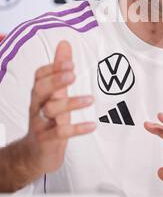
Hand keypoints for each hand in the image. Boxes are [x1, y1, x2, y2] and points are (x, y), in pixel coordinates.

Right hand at [25, 40, 95, 174]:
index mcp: (39, 93)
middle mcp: (37, 106)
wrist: (35, 153)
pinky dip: (76, 129)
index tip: (70, 62)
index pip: (39, 76)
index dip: (53, 68)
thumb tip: (65, 43)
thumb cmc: (48, 118)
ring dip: (71, 103)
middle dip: (55, 81)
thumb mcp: (55, 93)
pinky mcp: (46, 140)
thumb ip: (60, 70)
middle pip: (40, 90)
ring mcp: (40, 123)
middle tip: (74, 74)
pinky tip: (93, 125)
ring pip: (50, 110)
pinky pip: (59, 133)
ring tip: (91, 99)